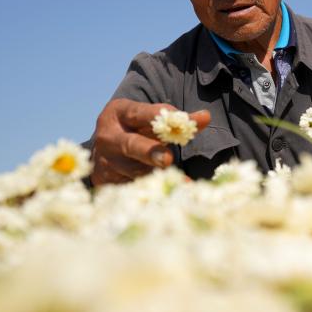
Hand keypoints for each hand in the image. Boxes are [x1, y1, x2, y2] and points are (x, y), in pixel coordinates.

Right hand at [90, 99, 210, 185]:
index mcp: (118, 113)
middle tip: (167, 159)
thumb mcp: (151, 121)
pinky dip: (152, 192)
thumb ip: (177, 120)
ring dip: (158, 176)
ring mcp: (106, 161)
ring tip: (181, 183)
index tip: (177, 121)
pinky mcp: (108, 182)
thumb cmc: (136, 130)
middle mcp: (109, 137)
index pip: (139, 113)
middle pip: (131, 144)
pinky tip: (169, 198)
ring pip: (134, 170)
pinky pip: (132, 187)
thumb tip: (205, 117)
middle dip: (150, 152)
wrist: (105, 152)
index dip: (157, 117)